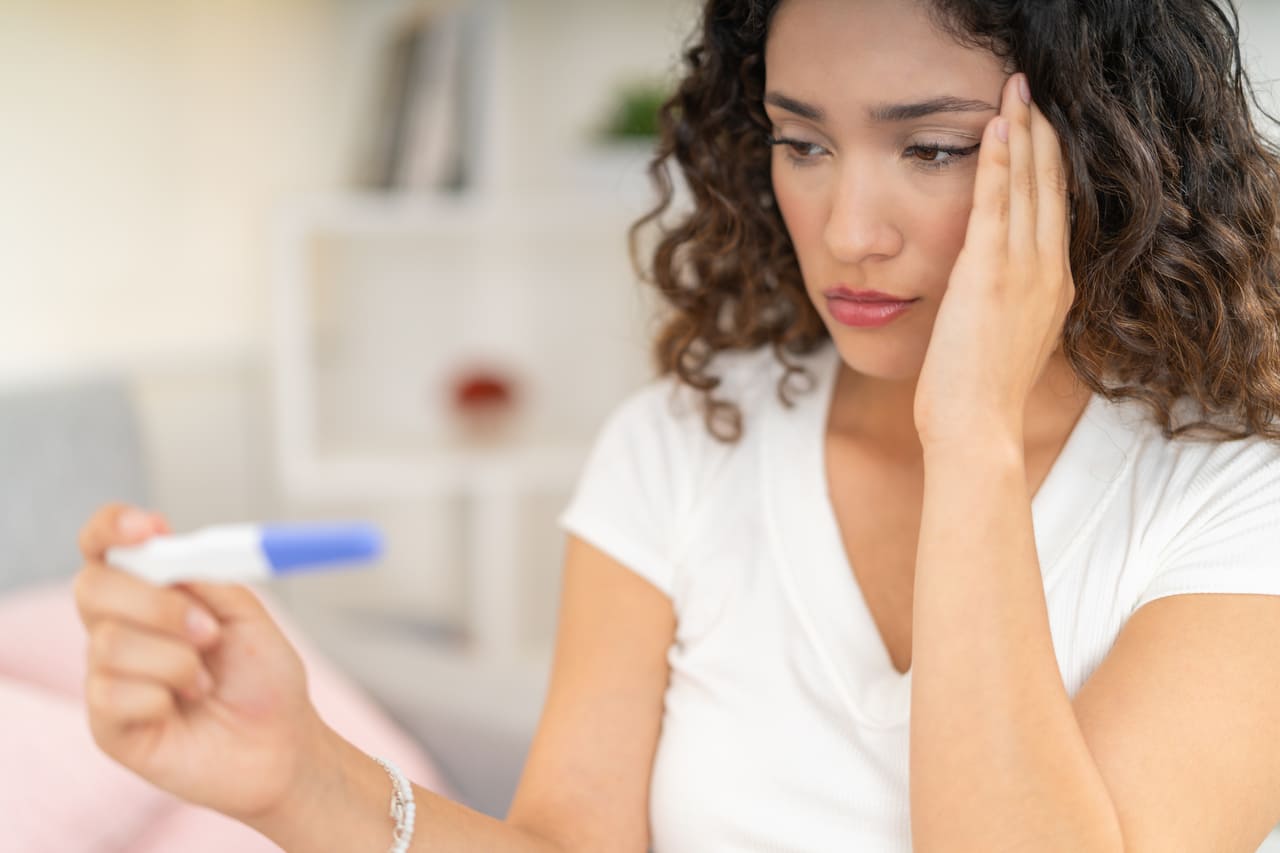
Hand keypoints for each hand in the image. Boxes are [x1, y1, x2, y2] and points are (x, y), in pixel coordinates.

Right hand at [73, 503, 331, 820]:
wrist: (282, 744)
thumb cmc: (263, 679)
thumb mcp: (245, 614)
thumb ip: (204, 577)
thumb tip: (165, 547)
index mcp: (149, 592)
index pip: (105, 546)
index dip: (113, 528)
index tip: (149, 527)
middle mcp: (118, 628)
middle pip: (92, 587)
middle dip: (156, 604)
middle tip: (209, 630)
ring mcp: (107, 676)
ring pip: (111, 643)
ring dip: (178, 659)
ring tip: (207, 680)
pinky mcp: (107, 724)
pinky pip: (114, 694)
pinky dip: (165, 696)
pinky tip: (186, 709)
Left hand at [913, 72, 1073, 447]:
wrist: (976, 428)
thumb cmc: (977, 397)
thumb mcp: (1002, 340)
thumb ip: (1004, 304)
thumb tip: (982, 287)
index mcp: (1054, 288)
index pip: (1054, 211)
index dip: (1048, 165)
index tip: (1039, 129)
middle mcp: (1049, 272)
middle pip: (1049, 187)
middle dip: (1041, 134)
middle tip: (1029, 92)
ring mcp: (1024, 271)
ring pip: (1029, 185)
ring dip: (1022, 133)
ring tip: (1016, 93)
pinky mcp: (991, 273)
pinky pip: (997, 202)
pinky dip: (997, 161)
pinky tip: (995, 127)